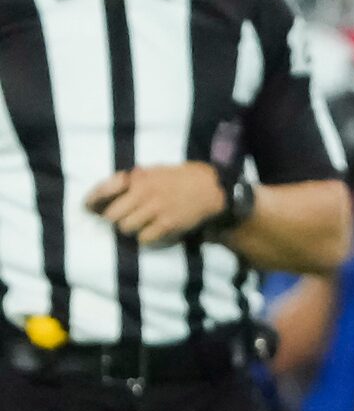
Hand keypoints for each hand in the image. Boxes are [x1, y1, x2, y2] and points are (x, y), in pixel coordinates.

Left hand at [85, 163, 224, 244]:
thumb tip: (105, 194)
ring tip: (141, 225)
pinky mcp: (167, 225)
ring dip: (130, 229)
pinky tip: (153, 232)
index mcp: (137, 178)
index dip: (91, 202)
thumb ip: (130, 181)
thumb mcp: (150, 171)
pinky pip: (144, 239)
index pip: (103, 190)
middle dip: (115, 219)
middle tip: (123, 219)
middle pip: (111, 216)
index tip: (87, 208)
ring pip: (126, 228)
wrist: (207, 187)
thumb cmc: (177, 178)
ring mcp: (155, 210)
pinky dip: (146, 238)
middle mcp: (143, 193)